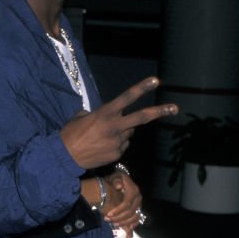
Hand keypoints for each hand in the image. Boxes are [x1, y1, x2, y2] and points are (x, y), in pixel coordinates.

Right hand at [60, 77, 177, 169]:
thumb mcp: (81, 117)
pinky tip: (101, 147)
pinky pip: (122, 146)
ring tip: (102, 137)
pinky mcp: (116, 155)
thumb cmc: (70, 134)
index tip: (156, 81)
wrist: (63, 157)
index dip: (142, 88)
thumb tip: (107, 116)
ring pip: (128, 134)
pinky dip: (115, 145)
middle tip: (175, 108)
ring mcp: (117, 142)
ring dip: (122, 133)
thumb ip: (98, 113)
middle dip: (160, 112)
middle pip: (142, 118)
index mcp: (105, 114)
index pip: (127, 98)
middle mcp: (114, 127)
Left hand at [103, 172, 142, 237]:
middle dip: (118, 218)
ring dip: (123, 223)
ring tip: (113, 224)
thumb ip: (116, 181)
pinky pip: (136, 220)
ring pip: (134, 218)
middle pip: (130, 212)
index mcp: (134, 191)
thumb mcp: (115, 177)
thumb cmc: (116, 180)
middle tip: (107, 219)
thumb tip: (118, 186)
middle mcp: (138, 198)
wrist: (120, 182)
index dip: (118, 210)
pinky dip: (131, 226)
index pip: (127, 203)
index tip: (108, 214)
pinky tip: (125, 231)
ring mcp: (139, 205)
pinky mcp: (138, 210)